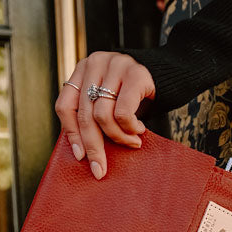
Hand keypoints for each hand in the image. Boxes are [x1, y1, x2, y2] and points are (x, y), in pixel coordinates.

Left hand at [55, 51, 155, 178]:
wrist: (167, 74)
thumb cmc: (131, 94)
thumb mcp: (107, 100)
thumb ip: (91, 114)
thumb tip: (80, 151)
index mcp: (82, 69)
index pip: (65, 105)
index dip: (71, 134)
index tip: (80, 156)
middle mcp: (95, 63)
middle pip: (84, 114)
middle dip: (93, 146)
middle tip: (100, 168)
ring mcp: (115, 65)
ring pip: (102, 116)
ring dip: (118, 137)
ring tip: (131, 141)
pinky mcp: (136, 74)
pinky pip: (123, 113)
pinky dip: (130, 129)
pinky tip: (138, 130)